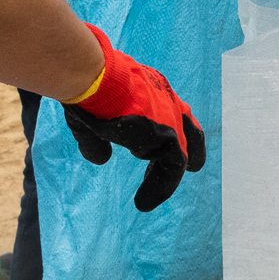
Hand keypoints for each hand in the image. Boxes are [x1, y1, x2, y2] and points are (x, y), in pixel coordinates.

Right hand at [61, 25, 206, 211]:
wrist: (92, 77)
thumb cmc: (86, 88)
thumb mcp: (90, 117)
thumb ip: (98, 140)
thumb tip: (101, 160)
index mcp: (148, 88)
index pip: (166, 110)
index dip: (161, 132)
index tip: (144, 151)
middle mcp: (165, 99)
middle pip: (187, 127)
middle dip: (189, 148)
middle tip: (192, 166)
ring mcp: (170, 117)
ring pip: (180, 152)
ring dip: (166, 178)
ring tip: (148, 199)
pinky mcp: (169, 136)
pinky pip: (173, 168)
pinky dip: (160, 187)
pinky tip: (143, 203)